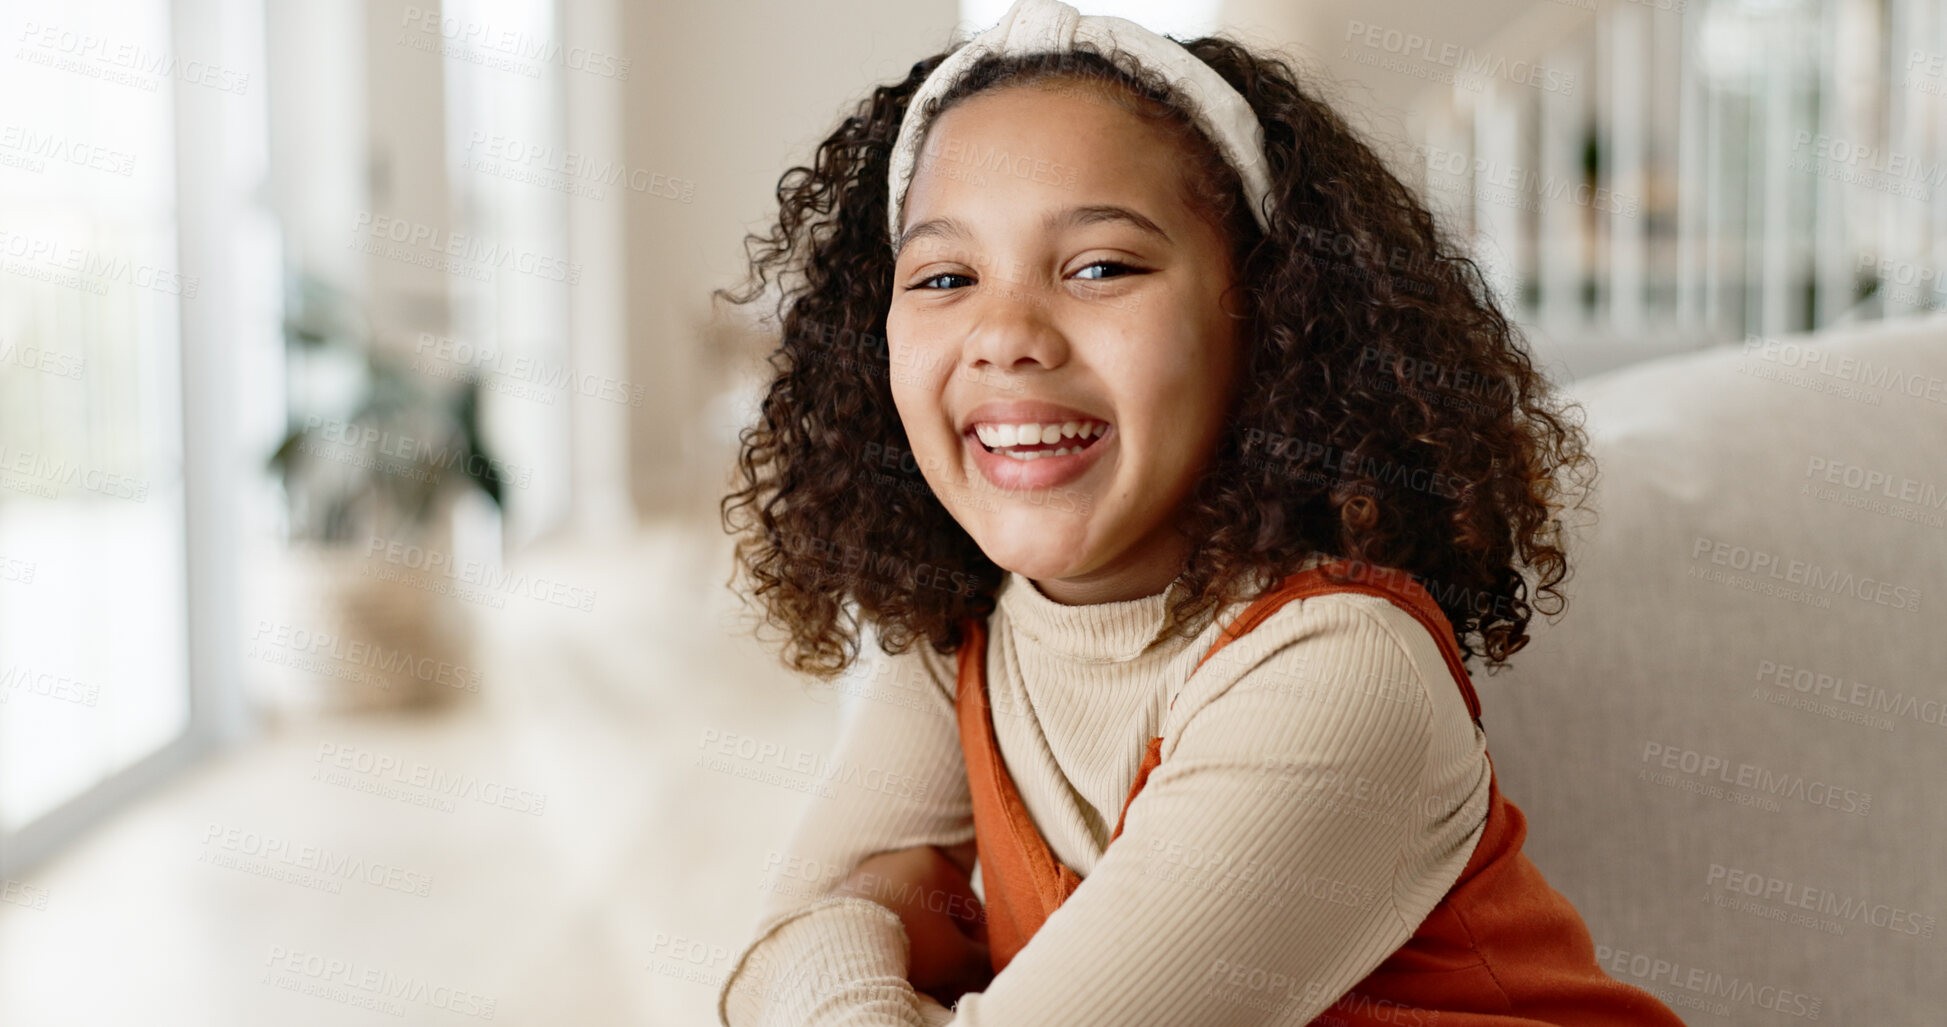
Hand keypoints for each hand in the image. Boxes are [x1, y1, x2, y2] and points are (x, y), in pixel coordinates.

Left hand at [835, 842, 992, 1006]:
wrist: (844, 945)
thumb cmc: (909, 941)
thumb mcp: (956, 954)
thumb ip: (980, 958)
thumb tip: (986, 965)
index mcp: (933, 861)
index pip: (971, 908)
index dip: (980, 944)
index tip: (980, 969)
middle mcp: (900, 860)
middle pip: (938, 914)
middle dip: (950, 949)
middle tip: (955, 979)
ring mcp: (869, 876)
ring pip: (910, 917)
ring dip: (924, 947)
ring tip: (928, 977)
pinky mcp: (846, 896)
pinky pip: (881, 920)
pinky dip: (893, 940)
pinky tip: (897, 964)